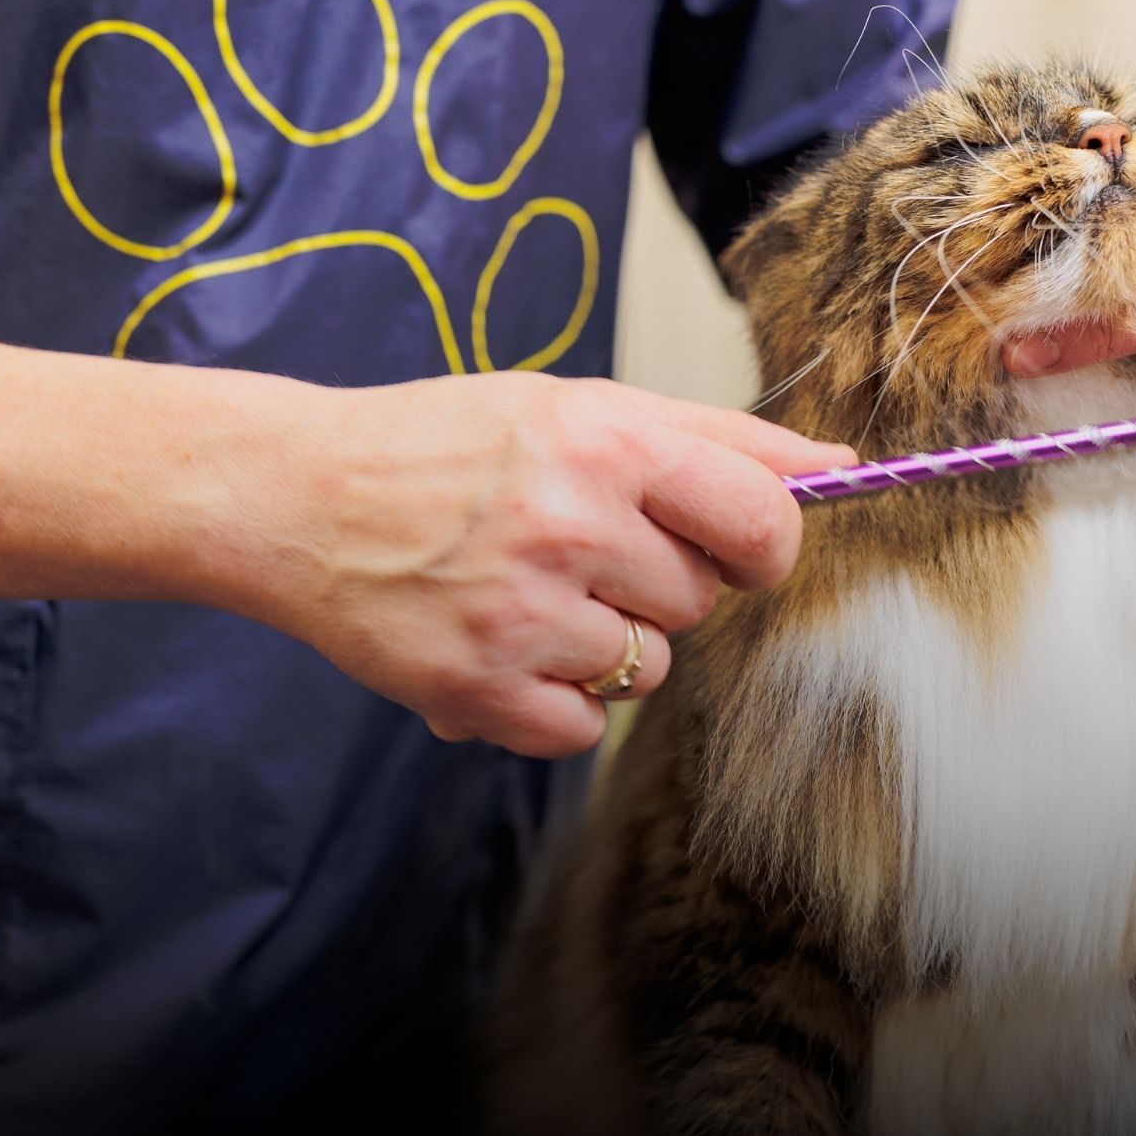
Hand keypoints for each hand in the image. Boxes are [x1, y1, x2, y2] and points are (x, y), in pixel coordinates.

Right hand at [249, 373, 853, 757]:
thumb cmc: (444, 446)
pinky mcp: (478, 690)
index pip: (760, 521)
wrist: (298, 497)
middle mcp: (567, 526)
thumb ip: (713, 439)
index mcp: (603, 442)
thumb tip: (836, 468)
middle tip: (576, 550)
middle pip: (698, 601)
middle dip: (655, 584)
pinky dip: (552, 701)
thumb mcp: (577, 407)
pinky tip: (500, 644)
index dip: (765, 546)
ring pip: (647, 669)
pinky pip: (583, 728)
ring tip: (525, 592)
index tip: (738, 548)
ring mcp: (520, 614)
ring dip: (603, 645)